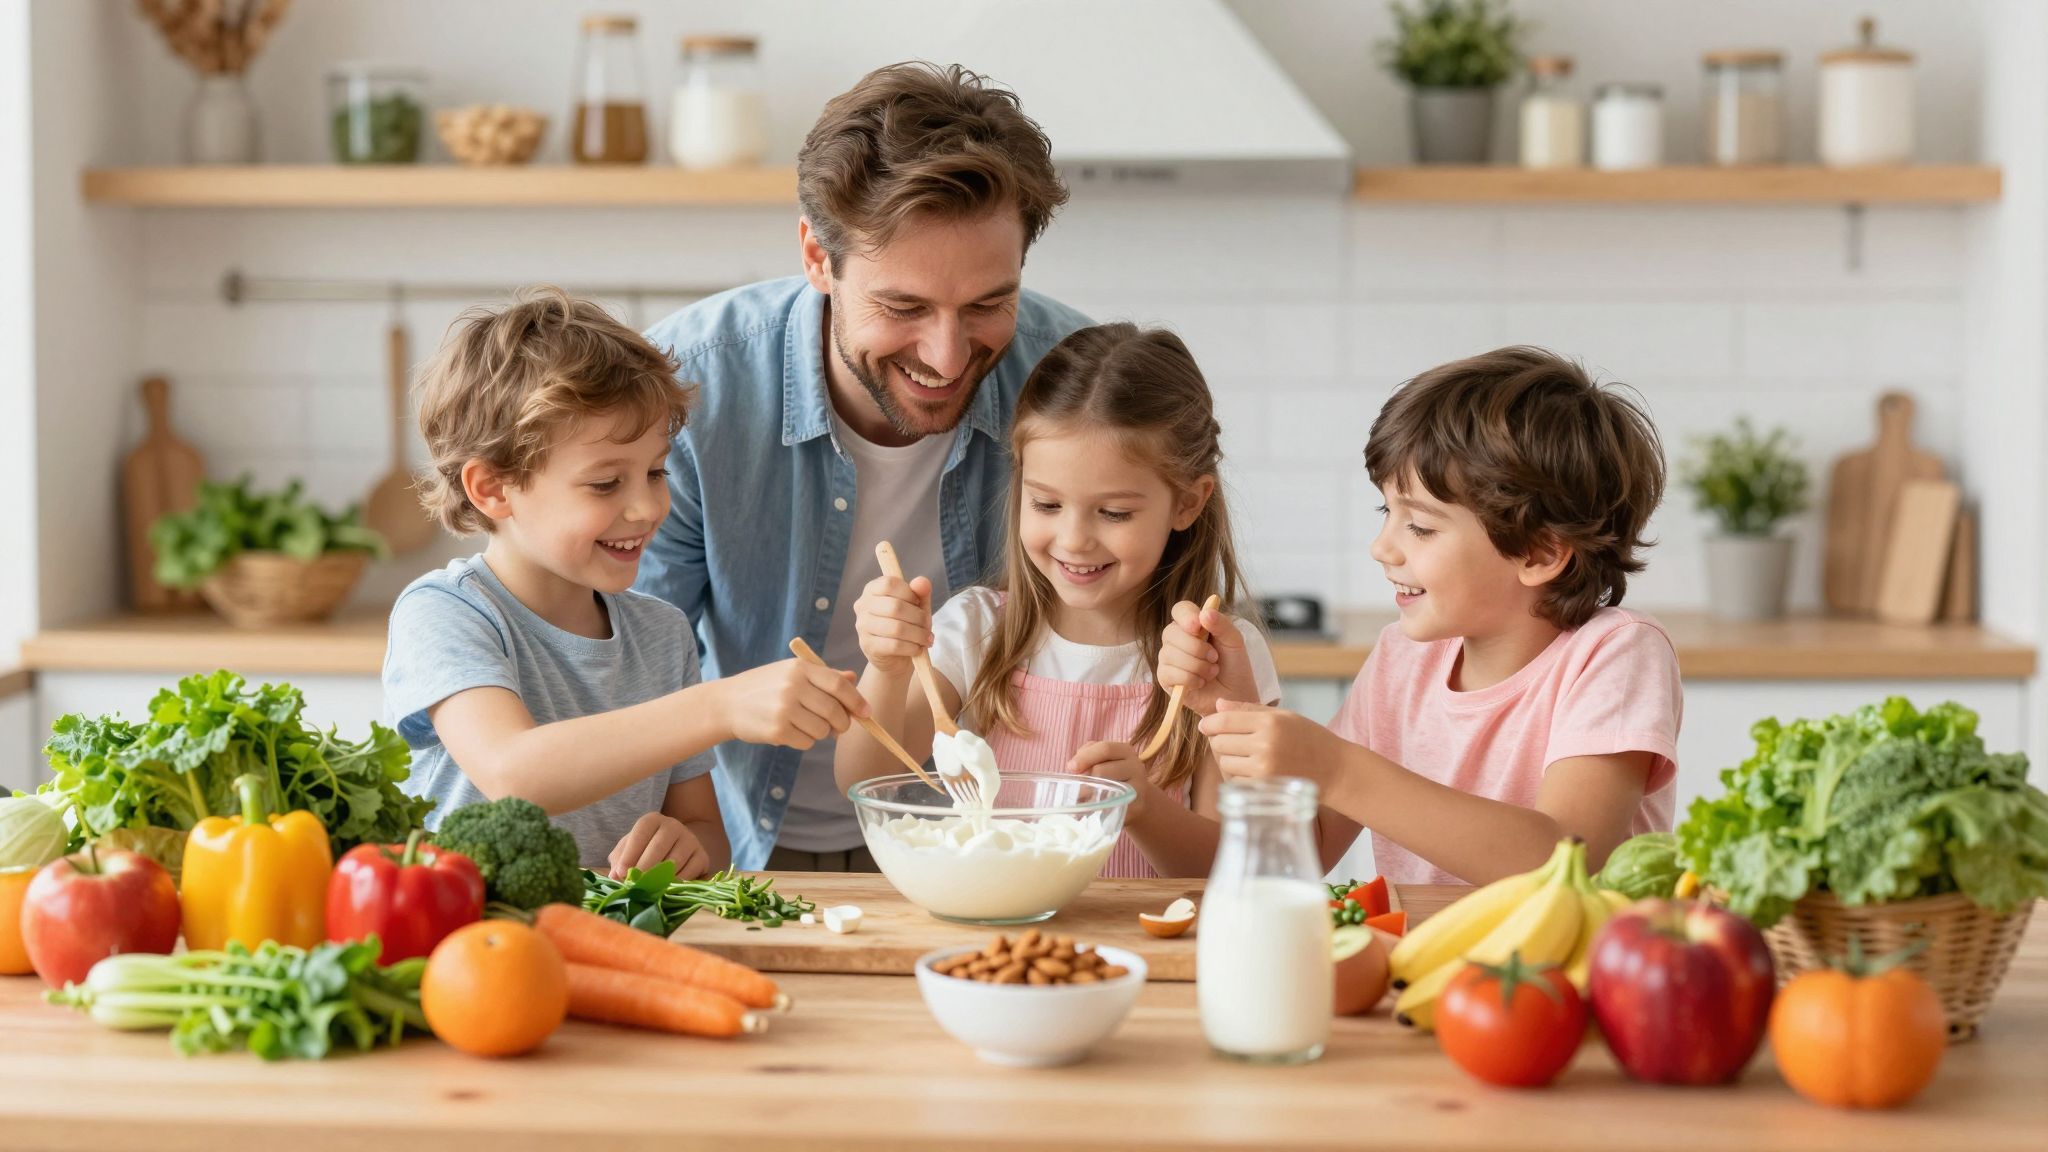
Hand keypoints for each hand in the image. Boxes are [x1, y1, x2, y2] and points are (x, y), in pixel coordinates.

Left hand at [608, 813, 710, 879]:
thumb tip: (615, 875)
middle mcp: (673, 825)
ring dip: (659, 878)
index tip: (620, 872)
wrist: (677, 848)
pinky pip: (689, 872)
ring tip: (647, 889)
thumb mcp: (629, 849)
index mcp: (653, 820)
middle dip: (644, 867)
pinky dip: (676, 883)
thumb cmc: (646, 850)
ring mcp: (690, 840)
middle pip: (659, 846)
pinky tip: (665, 889)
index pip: (641, 832)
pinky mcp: (702, 856)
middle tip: (634, 883)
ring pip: (674, 860)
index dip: (630, 853)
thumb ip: (620, 859)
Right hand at [719, 658, 866, 749]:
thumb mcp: (792, 673)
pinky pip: (807, 742)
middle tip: (838, 727)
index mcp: (800, 668)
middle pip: (835, 711)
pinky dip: (804, 740)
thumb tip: (853, 679)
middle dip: (842, 723)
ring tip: (804, 724)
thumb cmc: (765, 687)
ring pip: (823, 730)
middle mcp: (793, 686)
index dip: (857, 701)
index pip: (839, 685)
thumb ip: (823, 676)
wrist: (727, 703)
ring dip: (820, 733)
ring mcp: (784, 709)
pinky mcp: (776, 730)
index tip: (866, 713)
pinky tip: (789, 731)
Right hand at [854, 574, 933, 677]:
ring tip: (926, 639)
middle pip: (895, 607)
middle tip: (928, 626)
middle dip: (918, 618)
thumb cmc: (906, 625)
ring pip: (896, 628)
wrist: (895, 657)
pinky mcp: (867, 646)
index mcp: (872, 589)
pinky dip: (911, 648)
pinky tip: (917, 649)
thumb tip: (922, 581)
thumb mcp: (916, 607)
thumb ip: (920, 593)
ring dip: (918, 635)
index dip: (909, 593)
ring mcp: (862, 626)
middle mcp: (862, 606)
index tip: (918, 603)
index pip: (889, 583)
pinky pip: (894, 645)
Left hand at [1068, 740, 1158, 826]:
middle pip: (1101, 770)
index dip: (1085, 757)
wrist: (1137, 800)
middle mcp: (1135, 766)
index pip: (1105, 749)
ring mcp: (1138, 787)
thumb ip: (1087, 756)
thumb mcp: (1103, 760)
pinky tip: (1091, 809)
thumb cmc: (1112, 776)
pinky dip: (1098, 808)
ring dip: (1087, 795)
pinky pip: (1112, 806)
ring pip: (1105, 789)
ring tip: (1080, 800)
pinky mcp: (1136, 806)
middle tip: (1074, 790)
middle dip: (1083, 780)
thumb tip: (1072, 767)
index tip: (1070, 768)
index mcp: (1125, 751)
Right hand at [1156, 600, 1259, 715]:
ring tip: (1212, 672)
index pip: (1180, 610)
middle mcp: (1177, 639)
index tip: (1198, 626)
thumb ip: (1222, 624)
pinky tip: (1201, 683)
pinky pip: (1169, 673)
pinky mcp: (1165, 678)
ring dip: (1196, 665)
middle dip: (1196, 647)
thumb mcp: (1234, 642)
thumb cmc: (1234, 667)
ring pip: (1170, 654)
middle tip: (1215, 657)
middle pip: (1171, 632)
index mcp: (1193, 625)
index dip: (1186, 616)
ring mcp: (1169, 659)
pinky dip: (1190, 679)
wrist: (1235, 696)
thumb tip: (1205, 613)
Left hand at [1198, 699, 1344, 787]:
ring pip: (1224, 763)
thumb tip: (1217, 706)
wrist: (1336, 770)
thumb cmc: (1310, 739)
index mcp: (1269, 722)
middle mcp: (1265, 744)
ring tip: (1245, 757)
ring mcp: (1264, 769)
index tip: (1206, 725)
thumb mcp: (1284, 716)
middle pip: (1219, 742)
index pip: (1223, 721)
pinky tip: (1252, 771)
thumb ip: (1248, 710)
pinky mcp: (1264, 788)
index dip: (1209, 723)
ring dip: (1228, 760)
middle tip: (1233, 742)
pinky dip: (1237, 776)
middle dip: (1220, 741)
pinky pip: (1234, 781)